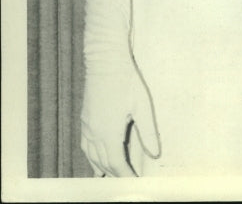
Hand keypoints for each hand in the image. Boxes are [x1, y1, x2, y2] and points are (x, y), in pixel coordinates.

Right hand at [81, 62, 159, 176]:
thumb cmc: (126, 81)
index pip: (116, 163)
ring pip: (91, 156)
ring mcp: (87, 126)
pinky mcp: (84, 119)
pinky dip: (90, 156)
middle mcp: (94, 133)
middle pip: (103, 162)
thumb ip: (148, 132)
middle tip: (124, 181)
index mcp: (109, 132)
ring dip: (101, 167)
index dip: (124, 175)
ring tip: (109, 176)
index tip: (133, 181)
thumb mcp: (142, 106)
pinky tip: (95, 158)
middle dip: (114, 174)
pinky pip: (85, 145)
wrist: (105, 61)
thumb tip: (155, 153)